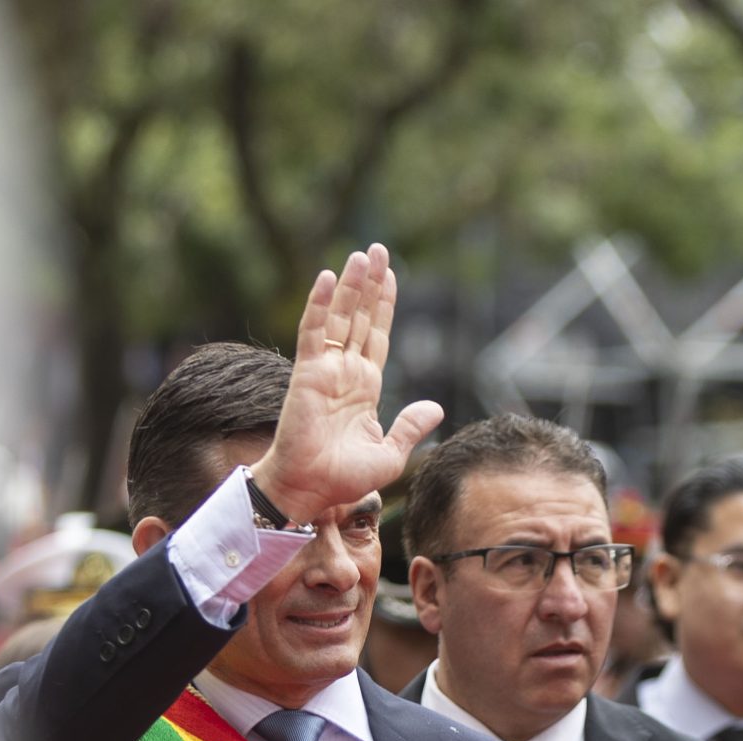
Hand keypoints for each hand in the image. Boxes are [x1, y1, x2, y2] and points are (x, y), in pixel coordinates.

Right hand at [251, 243, 444, 522]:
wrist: (312, 489)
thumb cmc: (345, 479)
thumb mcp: (390, 453)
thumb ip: (410, 426)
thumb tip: (435, 406)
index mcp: (365, 387)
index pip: (377, 336)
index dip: (384, 306)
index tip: (391, 276)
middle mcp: (345, 372)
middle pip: (360, 317)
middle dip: (370, 284)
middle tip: (378, 249)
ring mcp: (325, 368)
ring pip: (340, 316)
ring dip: (351, 285)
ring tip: (363, 254)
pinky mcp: (307, 371)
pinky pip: (314, 330)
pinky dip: (321, 303)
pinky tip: (330, 277)